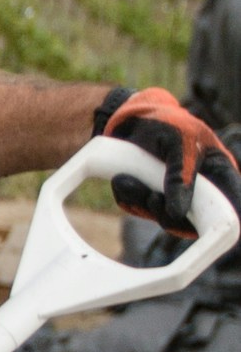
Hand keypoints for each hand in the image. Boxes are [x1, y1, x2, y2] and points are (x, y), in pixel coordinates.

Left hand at [96, 85, 240, 248]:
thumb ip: (181, 176)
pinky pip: (141, 211)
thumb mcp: (178, 142)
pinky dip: (129, 198)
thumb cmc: (165, 122)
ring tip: (127, 180)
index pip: (233, 207)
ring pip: (165, 220)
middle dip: (172, 217)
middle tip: (153, 198)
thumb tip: (178, 213)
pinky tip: (122, 179)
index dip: (226, 225)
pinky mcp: (151, 200)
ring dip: (144, 204)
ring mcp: (176, 198)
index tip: (212, 232)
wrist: (129, 119)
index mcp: (220, 174)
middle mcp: (201, 191)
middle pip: (196, 224)